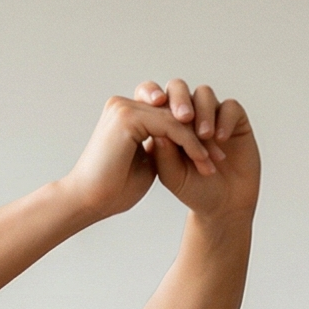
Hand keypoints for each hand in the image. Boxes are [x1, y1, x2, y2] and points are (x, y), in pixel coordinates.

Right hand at [62, 90, 220, 222]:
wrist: (89, 203)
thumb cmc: (112, 191)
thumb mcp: (146, 163)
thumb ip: (161, 147)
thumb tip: (179, 142)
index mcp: (126, 114)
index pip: (166, 113)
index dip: (190, 132)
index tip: (209, 154)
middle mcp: (123, 105)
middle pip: (174, 109)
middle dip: (200, 131)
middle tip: (219, 155)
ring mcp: (124, 108)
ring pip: (176, 117)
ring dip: (200, 140)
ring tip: (215, 162)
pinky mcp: (127, 117)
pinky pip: (172, 126)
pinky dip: (191, 144)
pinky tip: (204, 161)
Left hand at [132, 77, 257, 223]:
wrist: (223, 204)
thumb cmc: (193, 190)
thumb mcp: (171, 175)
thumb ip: (163, 153)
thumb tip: (156, 127)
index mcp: (162, 122)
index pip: (152, 96)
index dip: (151, 94)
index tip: (154, 104)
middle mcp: (186, 113)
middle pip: (178, 87)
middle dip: (179, 98)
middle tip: (182, 117)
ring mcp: (210, 113)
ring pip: (203, 94)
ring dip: (203, 112)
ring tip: (203, 136)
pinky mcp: (234, 118)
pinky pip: (229, 107)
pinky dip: (223, 120)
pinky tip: (219, 139)